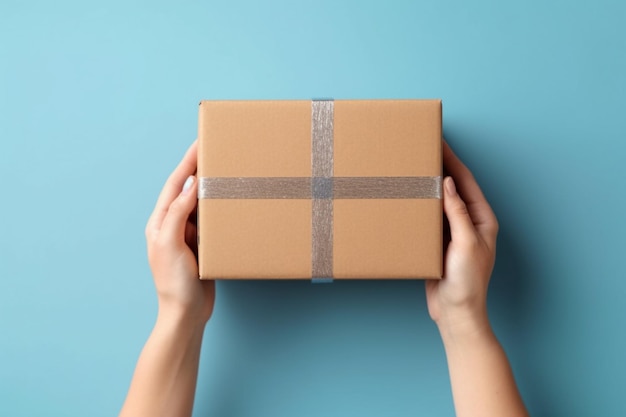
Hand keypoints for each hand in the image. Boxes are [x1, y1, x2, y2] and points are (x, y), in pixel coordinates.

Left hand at [145, 140, 214, 324]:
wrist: (186, 313)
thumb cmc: (174, 283)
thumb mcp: (171, 244)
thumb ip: (178, 213)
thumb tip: (189, 185)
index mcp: (160, 222)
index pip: (174, 185)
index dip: (187, 163)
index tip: (200, 143)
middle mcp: (172, 225)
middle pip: (186, 190)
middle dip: (198, 169)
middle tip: (216, 150)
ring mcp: (187, 235)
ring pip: (200, 203)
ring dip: (210, 187)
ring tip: (225, 170)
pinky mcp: (202, 245)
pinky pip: (211, 220)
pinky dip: (219, 208)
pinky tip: (229, 202)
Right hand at [426, 141, 498, 334]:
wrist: (456, 313)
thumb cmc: (468, 283)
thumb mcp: (466, 244)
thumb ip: (457, 212)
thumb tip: (448, 184)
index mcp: (481, 219)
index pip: (466, 182)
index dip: (453, 160)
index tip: (440, 142)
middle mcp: (468, 223)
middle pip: (453, 188)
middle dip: (440, 167)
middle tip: (423, 149)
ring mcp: (452, 233)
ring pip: (439, 202)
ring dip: (428, 186)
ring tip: (413, 167)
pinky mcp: (437, 243)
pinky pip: (429, 218)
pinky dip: (420, 206)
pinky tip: (409, 198)